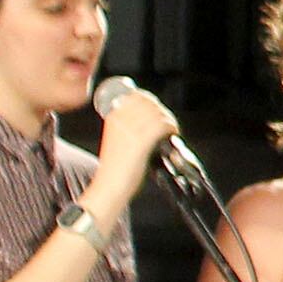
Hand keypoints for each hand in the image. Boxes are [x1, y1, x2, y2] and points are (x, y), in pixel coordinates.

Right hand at [88, 82, 179, 211]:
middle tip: (168, 123)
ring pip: (158, 113)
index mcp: (112, 117)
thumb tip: (151, 117)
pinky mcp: (141, 140)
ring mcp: (130, 129)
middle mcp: (120, 119)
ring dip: (169, 120)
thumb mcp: (118, 139)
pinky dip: (171, 128)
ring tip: (172, 129)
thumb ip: (129, 126)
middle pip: (149, 102)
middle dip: (162, 111)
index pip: (136, 96)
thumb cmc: (117, 167)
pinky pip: (161, 125)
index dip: (152, 100)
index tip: (159, 109)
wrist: (110, 185)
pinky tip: (172, 134)